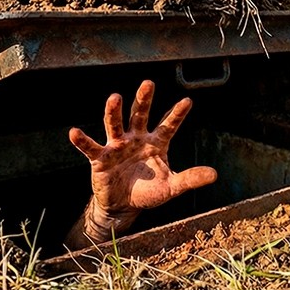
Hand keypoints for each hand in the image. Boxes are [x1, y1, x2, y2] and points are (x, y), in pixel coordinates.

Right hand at [66, 80, 216, 245]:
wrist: (123, 206)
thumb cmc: (148, 191)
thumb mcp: (171, 187)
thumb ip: (190, 179)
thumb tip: (214, 175)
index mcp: (156, 143)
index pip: (169, 125)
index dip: (177, 114)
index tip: (188, 101)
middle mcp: (136, 138)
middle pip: (140, 114)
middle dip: (144, 99)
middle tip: (148, 84)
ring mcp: (117, 146)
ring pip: (116, 124)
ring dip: (114, 111)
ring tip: (115, 97)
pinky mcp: (101, 158)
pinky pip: (91, 147)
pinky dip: (82, 140)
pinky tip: (74, 132)